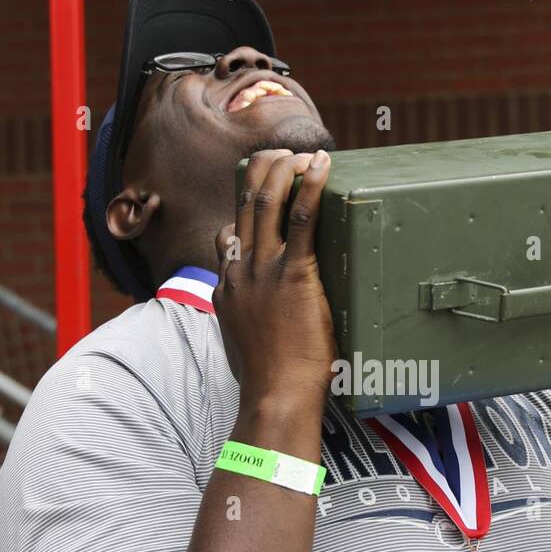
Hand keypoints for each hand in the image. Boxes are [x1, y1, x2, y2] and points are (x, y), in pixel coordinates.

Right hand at [213, 149, 336, 409]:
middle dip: (262, 171)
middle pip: (243, 205)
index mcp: (227, 289)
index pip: (227, 236)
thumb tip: (261, 326)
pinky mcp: (293, 276)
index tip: (263, 193)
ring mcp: (263, 271)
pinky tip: (323, 166)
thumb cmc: (269, 383)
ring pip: (266, 201)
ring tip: (302, 153)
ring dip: (284, 169)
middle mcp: (239, 271)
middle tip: (281, 155)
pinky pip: (301, 218)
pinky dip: (312, 186)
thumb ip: (250, 325)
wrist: (275, 398)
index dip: (243, 209)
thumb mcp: (247, 348)